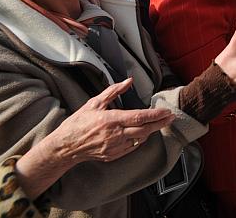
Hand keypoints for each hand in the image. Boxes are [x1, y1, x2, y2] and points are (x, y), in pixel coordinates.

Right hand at [14, 78, 174, 198]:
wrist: (65, 146)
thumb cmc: (78, 123)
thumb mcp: (94, 103)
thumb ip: (113, 91)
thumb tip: (128, 81)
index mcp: (111, 119)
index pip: (139, 117)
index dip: (155, 115)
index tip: (166, 112)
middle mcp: (115, 134)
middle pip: (144, 129)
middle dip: (160, 123)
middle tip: (170, 118)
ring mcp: (114, 147)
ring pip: (140, 139)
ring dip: (151, 131)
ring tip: (159, 123)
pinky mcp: (113, 155)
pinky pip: (132, 147)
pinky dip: (139, 139)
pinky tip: (143, 133)